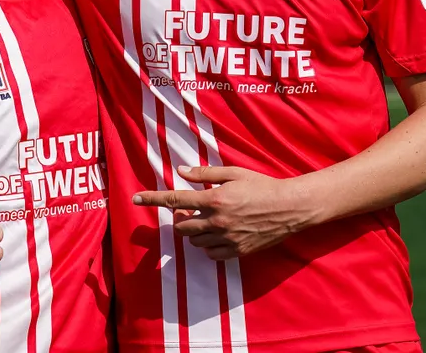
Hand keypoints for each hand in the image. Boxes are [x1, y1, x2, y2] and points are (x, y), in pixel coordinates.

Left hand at [132, 166, 311, 259]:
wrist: (290, 208)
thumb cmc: (262, 186)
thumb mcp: (234, 173)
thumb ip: (206, 174)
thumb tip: (181, 171)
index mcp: (215, 199)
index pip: (175, 200)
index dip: (152, 199)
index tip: (135, 198)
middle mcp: (218, 221)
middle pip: (182, 227)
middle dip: (181, 220)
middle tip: (190, 212)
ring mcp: (228, 239)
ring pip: (196, 242)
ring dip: (196, 233)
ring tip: (210, 222)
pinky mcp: (237, 252)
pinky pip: (212, 255)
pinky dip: (210, 246)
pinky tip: (219, 236)